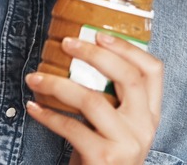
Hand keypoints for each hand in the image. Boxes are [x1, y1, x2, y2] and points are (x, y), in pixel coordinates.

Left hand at [26, 33, 163, 164]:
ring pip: (92, 100)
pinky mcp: (105, 158)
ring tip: (35, 78)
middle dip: (94, 54)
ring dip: (57, 84)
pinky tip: (34, 108)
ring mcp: (127, 143)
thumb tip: (80, 55)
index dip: (128, 48)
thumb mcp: (115, 126)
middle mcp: (144, 127)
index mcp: (150, 114)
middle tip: (66, 43)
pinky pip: (71, 127)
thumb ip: (112, 99)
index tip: (100, 35)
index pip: (153, 71)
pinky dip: (48, 115)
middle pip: (128, 77)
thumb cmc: (101, 155)